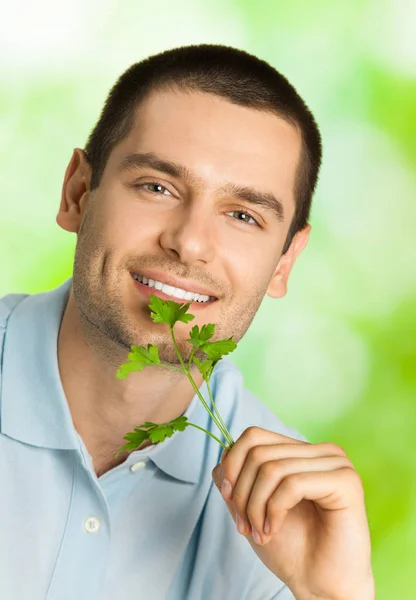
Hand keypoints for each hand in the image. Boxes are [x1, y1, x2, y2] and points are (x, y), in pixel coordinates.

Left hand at [212, 427, 374, 599]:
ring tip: (259, 532)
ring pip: (272, 468)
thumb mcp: (253, 505)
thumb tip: (224, 452)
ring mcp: (337, 464)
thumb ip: (238, 476)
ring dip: (255, 506)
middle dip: (242, 493)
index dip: (233, 466)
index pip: (254, 436)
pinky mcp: (346, 482)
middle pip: (259, 453)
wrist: (321, 587)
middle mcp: (323, 451)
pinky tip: (273, 530)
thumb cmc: (292, 549)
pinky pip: (292, 484)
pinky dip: (274, 511)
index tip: (229, 499)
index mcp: (303, 452)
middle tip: (245, 526)